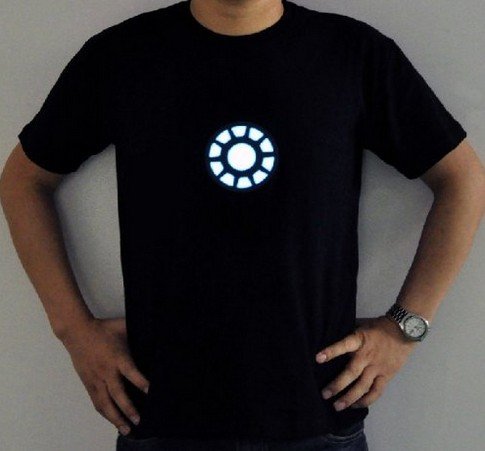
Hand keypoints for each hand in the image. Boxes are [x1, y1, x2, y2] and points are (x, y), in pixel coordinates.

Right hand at [60, 317, 149, 435]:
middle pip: (117, 393)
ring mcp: (96, 379)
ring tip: (126, 429)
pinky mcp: (88, 383)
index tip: (150, 392)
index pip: (130, 372)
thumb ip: (140, 330)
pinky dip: (104, 413)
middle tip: (138, 420)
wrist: (77, 331)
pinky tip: (112, 420)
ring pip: (105, 402)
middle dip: (128, 408)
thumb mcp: (124, 326)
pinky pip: (97, 401)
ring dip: (115, 417)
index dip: (140, 382)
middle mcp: (106, 371)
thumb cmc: (104, 328)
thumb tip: (159, 329)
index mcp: (117, 357)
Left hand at [315, 315, 416, 410]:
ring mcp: (378, 367)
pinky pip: (376, 391)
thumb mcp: (361, 324)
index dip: (331, 351)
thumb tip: (330, 334)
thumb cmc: (378, 327)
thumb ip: (348, 333)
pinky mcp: (387, 376)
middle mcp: (367, 355)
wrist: (404, 330)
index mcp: (360, 340)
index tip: (318, 359)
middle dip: (337, 385)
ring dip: (349, 398)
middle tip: (325, 395)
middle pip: (351, 373)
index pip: (344, 345)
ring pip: (363, 386)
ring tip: (337, 406)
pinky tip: (355, 405)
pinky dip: (366, 400)